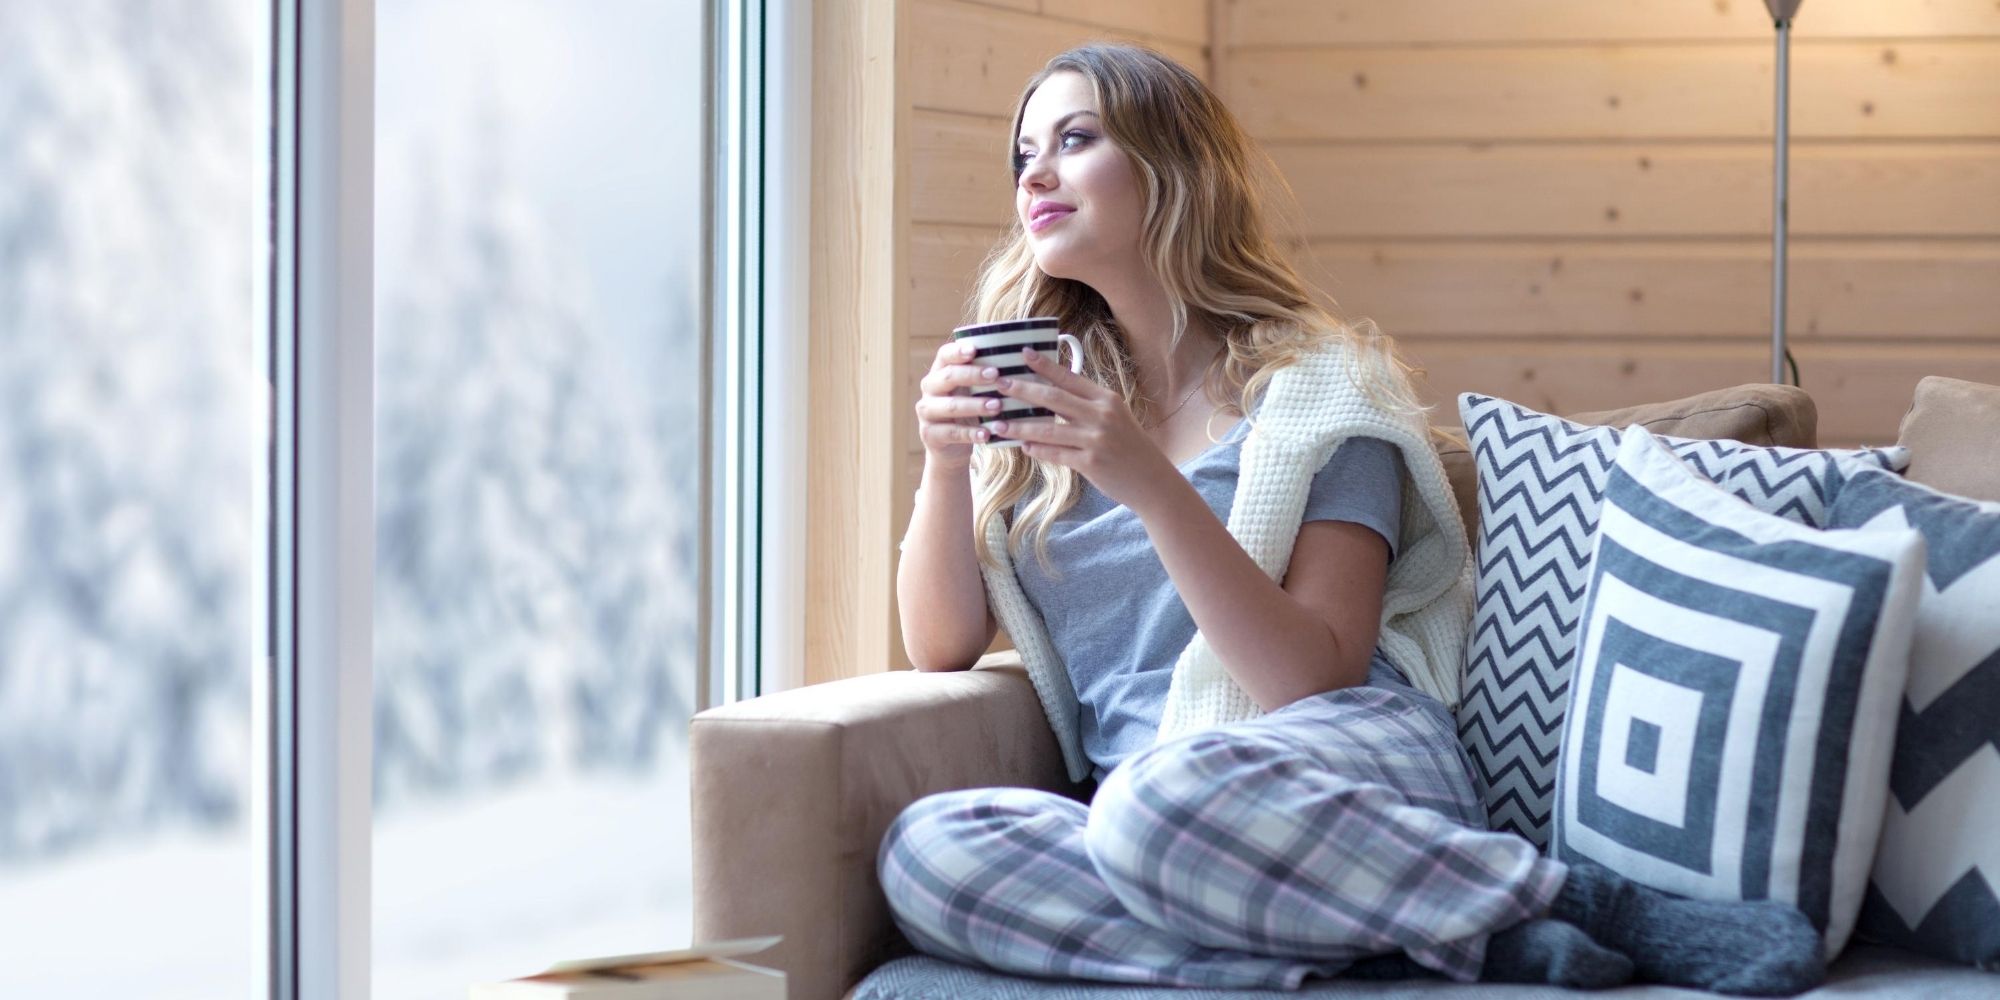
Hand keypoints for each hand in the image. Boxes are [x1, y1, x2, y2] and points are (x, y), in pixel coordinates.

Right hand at [915, 339, 1005, 471]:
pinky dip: (971, 434)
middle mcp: (930, 389)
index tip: (975, 350)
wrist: (950, 447)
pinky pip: (951, 432)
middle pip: (948, 377)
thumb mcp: (974, 391)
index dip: (957, 351)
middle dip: (972, 375)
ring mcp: (927, 412)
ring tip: (997, 406)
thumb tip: (1022, 356)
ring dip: (975, 405)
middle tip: (996, 375)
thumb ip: (986, 375)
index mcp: (939, 372)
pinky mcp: (930, 434)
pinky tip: (987, 434)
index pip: (944, 355)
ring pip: (950, 405)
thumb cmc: (969, 410)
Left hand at [988, 346, 1179, 511]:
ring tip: (997, 423)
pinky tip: (1022, 446)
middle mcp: (1101, 415)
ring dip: (1019, 425)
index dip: (1044, 365)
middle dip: (1021, 390)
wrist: (1152, 480)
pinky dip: (1036, 449)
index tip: (1022, 354)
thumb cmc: (1130, 446)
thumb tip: (1051, 393)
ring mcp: (1095, 439)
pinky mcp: (1090, 462)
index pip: (1069, 377)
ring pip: (1048, 429)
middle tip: (997, 383)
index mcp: (1106, 398)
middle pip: (1053, 398)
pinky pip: (1055, 453)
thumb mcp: (1115, 416)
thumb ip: (1088, 404)